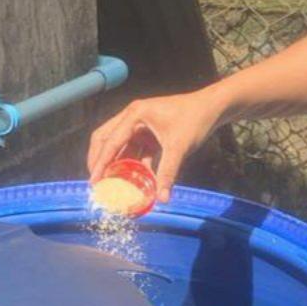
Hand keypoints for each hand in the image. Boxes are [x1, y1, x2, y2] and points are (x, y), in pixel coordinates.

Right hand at [86, 89, 223, 201]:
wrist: (213, 107)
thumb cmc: (195, 120)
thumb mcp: (179, 147)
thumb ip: (168, 172)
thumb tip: (163, 199)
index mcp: (135, 114)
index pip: (111, 141)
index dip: (101, 162)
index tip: (93, 181)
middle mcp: (132, 116)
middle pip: (106, 139)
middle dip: (99, 160)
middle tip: (96, 182)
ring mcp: (139, 123)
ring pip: (119, 145)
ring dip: (115, 162)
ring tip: (110, 183)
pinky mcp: (148, 131)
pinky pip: (134, 149)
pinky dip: (131, 162)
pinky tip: (133, 179)